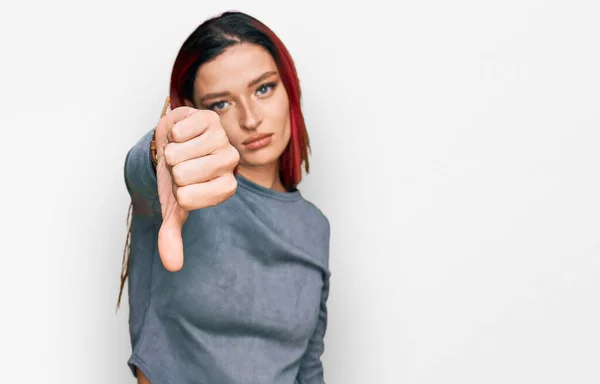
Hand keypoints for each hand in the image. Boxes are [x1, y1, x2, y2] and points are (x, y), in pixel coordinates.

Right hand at [154, 106, 238, 271]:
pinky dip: (172, 134)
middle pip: (182, 175)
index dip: (177, 192)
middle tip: (181, 166)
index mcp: (226, 188)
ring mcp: (223, 139)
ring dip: (171, 152)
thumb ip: (173, 234)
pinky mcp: (210, 118)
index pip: (189, 198)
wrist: (172, 142)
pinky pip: (179, 132)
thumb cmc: (177, 175)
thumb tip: (172, 266)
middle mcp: (231, 163)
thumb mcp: (173, 206)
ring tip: (181, 151)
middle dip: (172, 171)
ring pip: (179, 153)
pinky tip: (182, 135)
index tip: (183, 188)